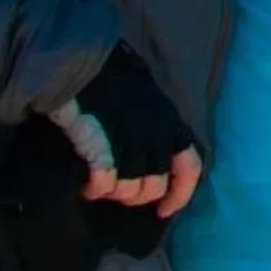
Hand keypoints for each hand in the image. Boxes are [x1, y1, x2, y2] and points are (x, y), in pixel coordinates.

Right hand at [51, 48, 202, 216]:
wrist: (80, 61)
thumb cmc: (111, 76)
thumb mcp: (145, 100)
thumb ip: (154, 126)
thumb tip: (152, 159)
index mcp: (169, 121)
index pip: (190, 166)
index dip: (181, 194)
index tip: (165, 210)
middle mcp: (155, 134)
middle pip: (154, 186)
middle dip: (136, 198)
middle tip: (117, 193)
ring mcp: (130, 140)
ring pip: (129, 190)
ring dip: (114, 195)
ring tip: (99, 188)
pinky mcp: (102, 146)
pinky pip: (105, 184)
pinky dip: (95, 190)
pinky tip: (86, 187)